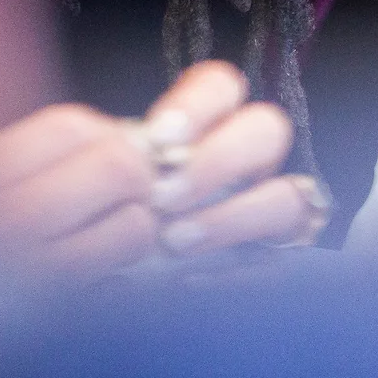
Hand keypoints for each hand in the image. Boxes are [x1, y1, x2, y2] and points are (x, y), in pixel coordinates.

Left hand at [0, 60, 327, 276]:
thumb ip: (116, 159)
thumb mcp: (93, 186)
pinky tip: (188, 281)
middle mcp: (245, 166)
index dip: (201, 103)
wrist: (108, 290)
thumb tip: (124, 148)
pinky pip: (276, 263)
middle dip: (220, 158)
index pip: (223, 88)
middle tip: (167, 194)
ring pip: (286, 195)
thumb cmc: (91, 224)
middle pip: (267, 130)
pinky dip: (236, 271)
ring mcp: (264, 215)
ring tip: (176, 241)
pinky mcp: (268, 266)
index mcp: (202, 130)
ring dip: (234, 215)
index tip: (161, 135)